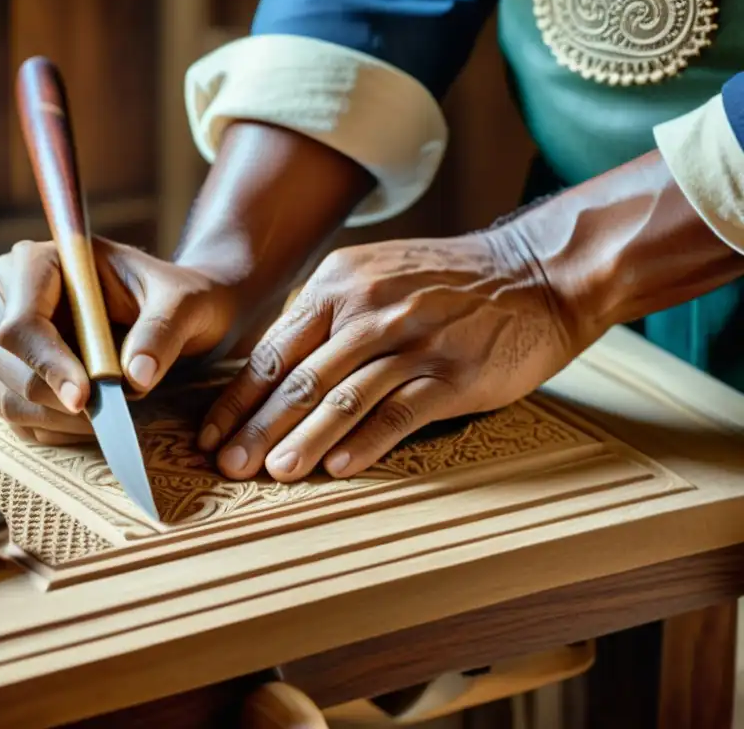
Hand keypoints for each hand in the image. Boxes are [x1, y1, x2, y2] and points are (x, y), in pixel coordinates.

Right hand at [0, 238, 238, 443]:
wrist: (175, 314)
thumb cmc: (176, 298)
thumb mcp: (184, 302)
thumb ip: (163, 330)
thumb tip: (136, 377)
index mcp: (39, 262)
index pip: (20, 319)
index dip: (48, 362)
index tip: (86, 396)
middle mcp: (6, 296)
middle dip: (53, 395)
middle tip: (107, 415)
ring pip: (2, 393)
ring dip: (53, 418)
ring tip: (106, 419)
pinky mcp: (7, 377)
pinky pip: (14, 416)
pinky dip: (52, 430)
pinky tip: (92, 424)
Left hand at [197, 227, 584, 481]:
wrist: (533, 272)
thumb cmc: (445, 283)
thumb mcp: (375, 275)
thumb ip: (326, 314)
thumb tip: (274, 367)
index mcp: (338, 284)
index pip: (274, 350)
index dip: (239, 398)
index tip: (211, 434)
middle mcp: (369, 309)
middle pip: (300, 378)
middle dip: (257, 427)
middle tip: (227, 466)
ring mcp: (413, 339)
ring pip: (344, 397)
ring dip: (304, 440)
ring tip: (273, 474)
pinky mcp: (454, 372)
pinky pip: (400, 412)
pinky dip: (366, 443)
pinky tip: (340, 469)